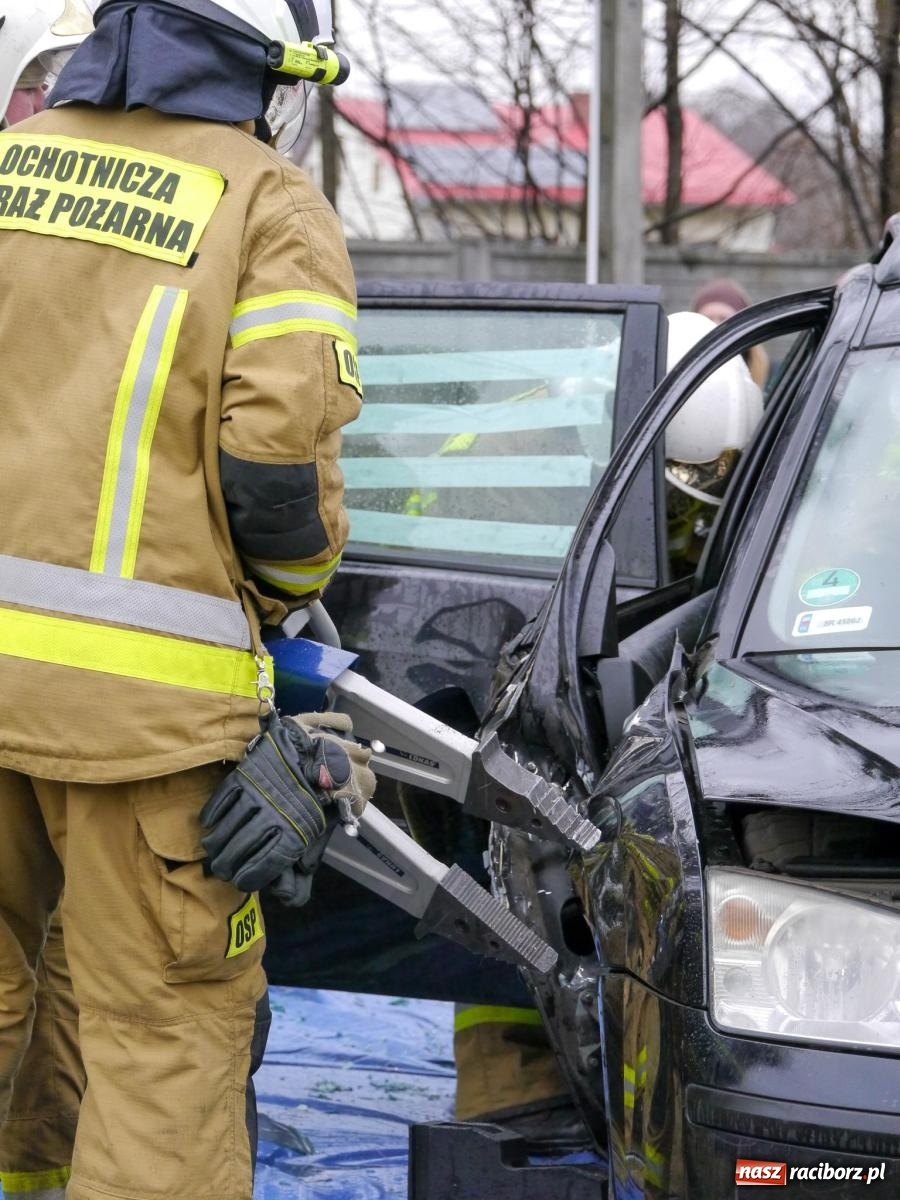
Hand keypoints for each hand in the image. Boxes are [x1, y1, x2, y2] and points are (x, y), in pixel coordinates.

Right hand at [200, 711, 352, 893]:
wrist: (315, 753)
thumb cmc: (317, 799)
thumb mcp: (320, 833)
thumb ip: (305, 864)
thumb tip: (288, 897)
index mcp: (298, 831)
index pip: (267, 863)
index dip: (250, 877)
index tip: (241, 884)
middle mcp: (275, 815)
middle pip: (240, 849)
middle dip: (227, 865)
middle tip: (221, 871)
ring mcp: (258, 794)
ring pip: (227, 827)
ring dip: (215, 844)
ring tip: (212, 852)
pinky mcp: (245, 775)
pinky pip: (222, 799)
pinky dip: (211, 814)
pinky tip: (209, 824)